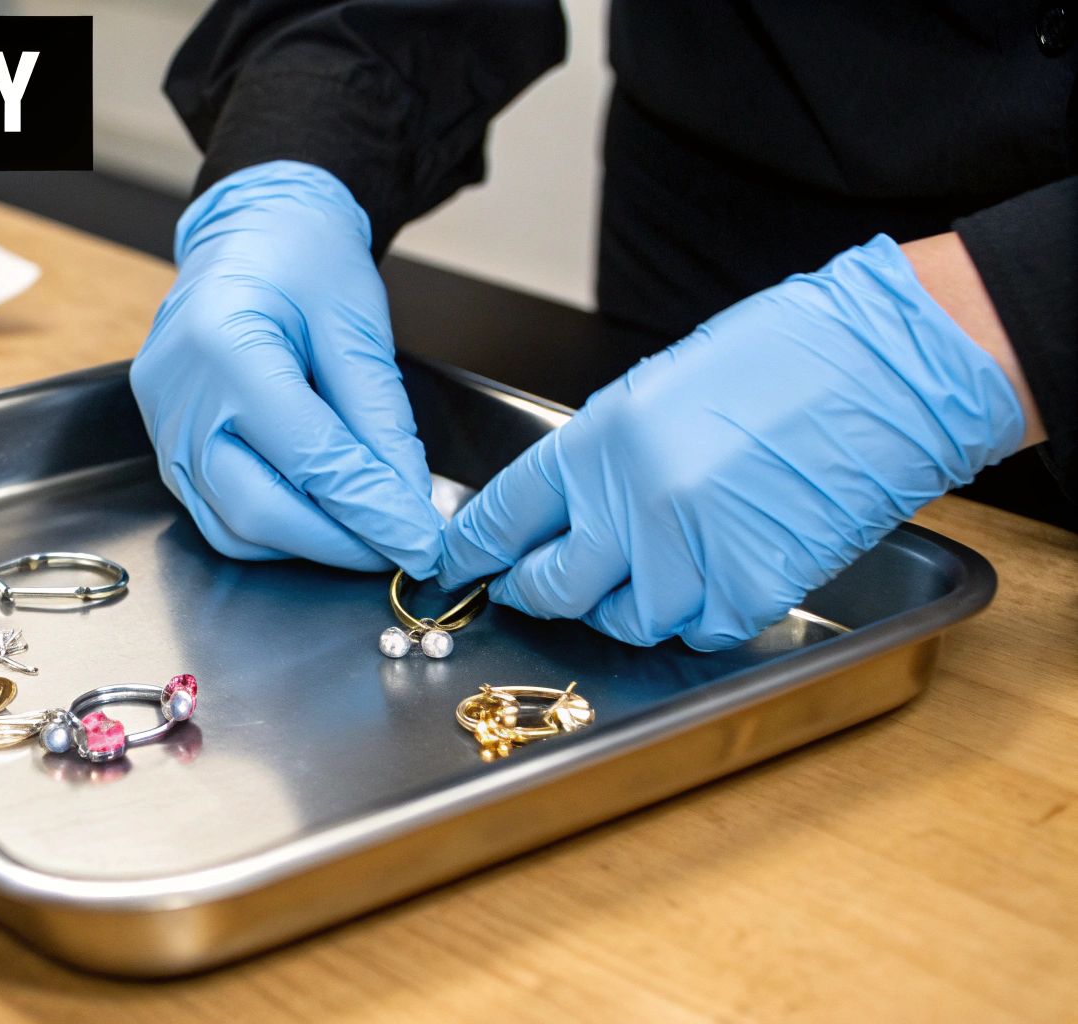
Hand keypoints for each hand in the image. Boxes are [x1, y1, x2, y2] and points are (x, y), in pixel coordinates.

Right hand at [131, 161, 441, 572]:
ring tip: (363, 530)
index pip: (311, 459)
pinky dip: (270, 527)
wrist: (250, 229)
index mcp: (225, 348)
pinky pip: (214, 511)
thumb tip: (407, 501)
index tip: (421, 541)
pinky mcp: (163, 443)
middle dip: (338, 542)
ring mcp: (163, 424)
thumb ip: (380, 418)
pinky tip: (316, 513)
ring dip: (304, 543)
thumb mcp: (355, 323)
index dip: (373, 511)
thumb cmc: (301, 257)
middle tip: (398, 546)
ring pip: (231, 526)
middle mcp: (179, 396)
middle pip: (259, 509)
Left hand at [438, 235, 1025, 649]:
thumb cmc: (782, 360)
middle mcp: (634, 504)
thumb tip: (562, 509)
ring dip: (624, 607)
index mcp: (599, 442)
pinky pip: (699, 630)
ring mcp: (693, 553)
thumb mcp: (658, 391)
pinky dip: (696, 617)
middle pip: (552, 586)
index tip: (459, 565)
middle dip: (535, 591)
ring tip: (645, 573)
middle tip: (532, 587)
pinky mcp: (753, 588)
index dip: (475, 549)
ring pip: (626, 621)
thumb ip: (603, 458)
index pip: (502, 516)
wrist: (885, 368)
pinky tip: (709, 579)